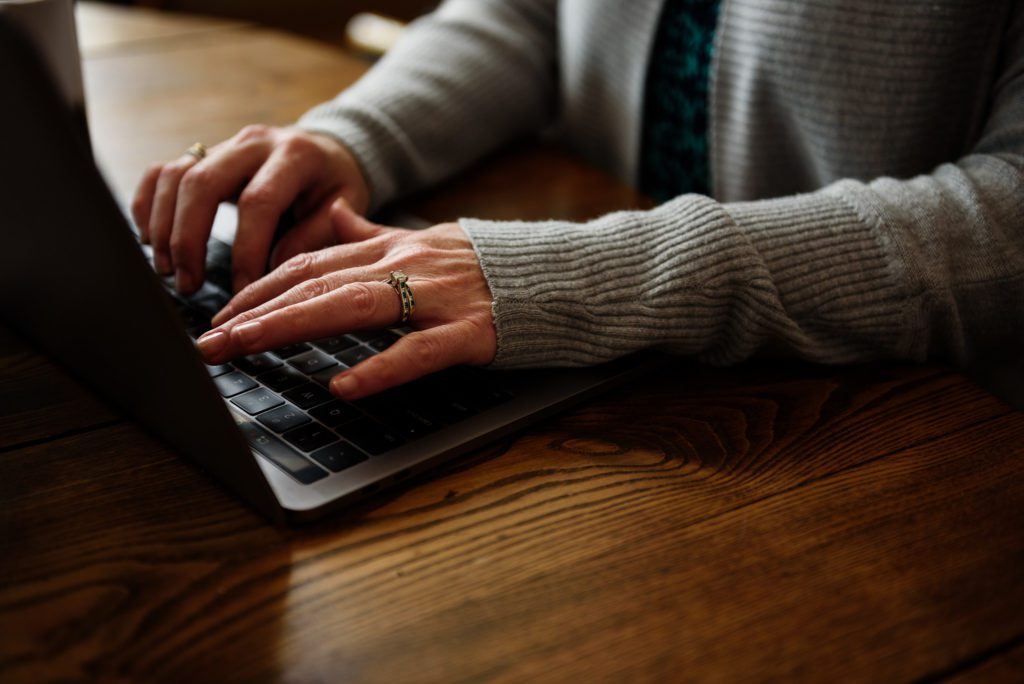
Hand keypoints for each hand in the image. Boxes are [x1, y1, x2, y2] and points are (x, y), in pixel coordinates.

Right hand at [131, 125, 369, 294]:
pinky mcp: (201, 154)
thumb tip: (270, 271)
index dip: (246, 250)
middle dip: (190, 240)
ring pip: (176, 176)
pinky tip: (150, 240)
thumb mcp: (345, 207)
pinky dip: (148, 205)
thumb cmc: (334, 187)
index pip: (259, 202)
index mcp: (295, 155)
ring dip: (165, 227)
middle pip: (203, 183)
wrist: (327, 153)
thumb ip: (314, 235)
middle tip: (189, 284)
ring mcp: (222, 145)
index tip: (241, 291)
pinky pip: (161, 172)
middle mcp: (253, 143)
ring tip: (169, 271)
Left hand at [195, 201, 496, 398]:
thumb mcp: (424, 241)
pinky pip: (417, 352)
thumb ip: (370, 233)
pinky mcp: (468, 332)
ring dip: (291, 326)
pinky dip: (378, 369)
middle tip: (208, 341)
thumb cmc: (486, 268)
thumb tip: (326, 215)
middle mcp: (406, 264)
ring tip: (245, 348)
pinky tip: (343, 387)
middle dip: (255, 311)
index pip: (309, 262)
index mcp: (392, 247)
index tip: (220, 314)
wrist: (556, 276)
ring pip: (351, 306)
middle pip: (316, 282)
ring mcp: (437, 297)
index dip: (259, 287)